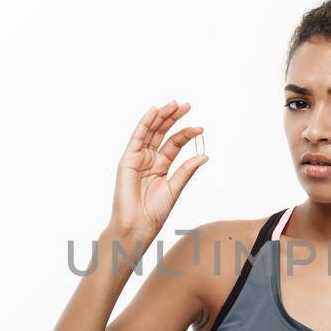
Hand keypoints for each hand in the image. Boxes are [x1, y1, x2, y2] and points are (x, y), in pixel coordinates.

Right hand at [108, 100, 208, 240]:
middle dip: (173, 118)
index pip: (174, 144)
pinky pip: (136, 138)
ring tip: (174, 105)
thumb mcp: (175, 188)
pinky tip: (154, 111)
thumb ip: (186, 170)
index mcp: (160, 166)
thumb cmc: (153, 213)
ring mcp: (137, 158)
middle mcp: (148, 160)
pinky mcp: (127, 160)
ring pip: (150, 132)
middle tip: (187, 105)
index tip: (200, 128)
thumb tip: (204, 155)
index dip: (186, 134)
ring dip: (161, 117)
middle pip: (161, 133)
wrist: (137, 226)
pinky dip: (144, 123)